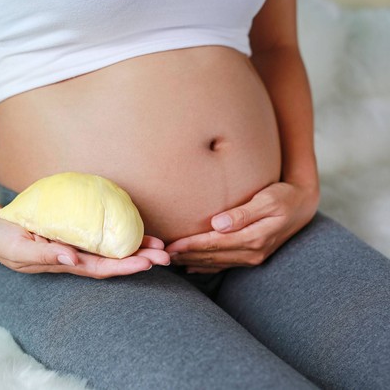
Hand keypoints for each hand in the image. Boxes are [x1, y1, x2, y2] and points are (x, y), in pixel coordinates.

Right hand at [0, 210, 169, 278]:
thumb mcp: (20, 250)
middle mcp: (75, 256)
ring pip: (111, 248)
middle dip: (140, 259)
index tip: (147, 263)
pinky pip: (100, 233)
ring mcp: (76, 244)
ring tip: (160, 244)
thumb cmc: (4, 242)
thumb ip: (44, 255)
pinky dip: (118, 231)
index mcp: (65, 264)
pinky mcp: (73, 229)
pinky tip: (133, 226)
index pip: (101, 269)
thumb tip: (72, 259)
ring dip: (136, 247)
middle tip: (166, 255)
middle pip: (113, 261)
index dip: (124, 268)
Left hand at [166, 182, 318, 273]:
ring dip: (192, 261)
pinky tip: (191, 267)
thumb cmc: (284, 195)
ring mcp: (253, 257)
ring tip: (170, 260)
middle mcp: (253, 252)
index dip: (190, 245)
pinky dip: (206, 267)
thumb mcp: (267, 199)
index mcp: (255, 238)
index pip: (214, 244)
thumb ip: (242, 213)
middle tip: (160, 255)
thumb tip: (218, 224)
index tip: (171, 245)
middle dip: (186, 255)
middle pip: (212, 256)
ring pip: (216, 263)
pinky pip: (224, 265)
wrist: (303, 205)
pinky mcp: (252, 256)